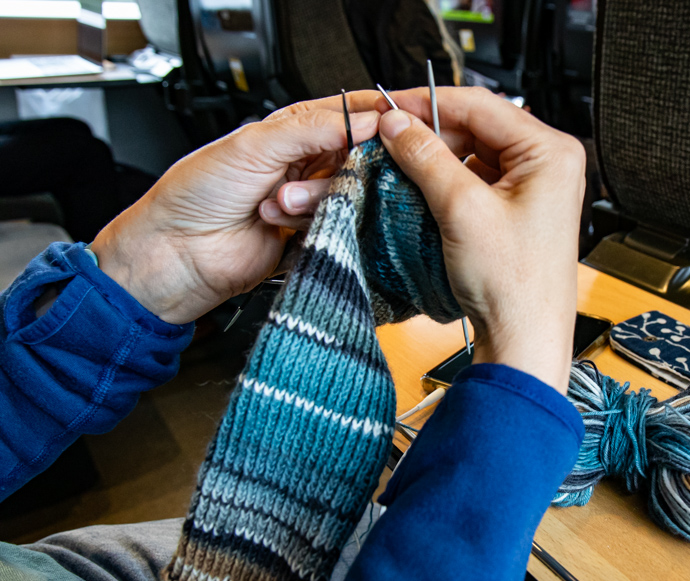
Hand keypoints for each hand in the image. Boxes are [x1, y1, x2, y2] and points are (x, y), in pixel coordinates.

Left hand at [89, 91, 381, 323]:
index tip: (404, 117)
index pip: (351, 112)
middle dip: (352, 162)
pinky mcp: (315, 234)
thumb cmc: (198, 193)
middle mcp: (308, 163)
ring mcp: (313, 200)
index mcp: (293, 130)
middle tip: (335, 170)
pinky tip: (282, 221)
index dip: (380, 112)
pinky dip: (317, 223)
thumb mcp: (255, 145)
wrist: (178, 253)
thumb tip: (366, 119)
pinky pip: (341, 225)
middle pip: (362, 154)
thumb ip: (314, 129)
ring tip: (277, 202)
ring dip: (316, 198)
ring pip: (352, 191)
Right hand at [376, 88, 584, 391]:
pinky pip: (477, 180)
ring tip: (399, 162)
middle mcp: (549, 165)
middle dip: (431, 132)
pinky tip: (421, 186)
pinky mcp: (519, 210)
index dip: (429, 102)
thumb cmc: (515, 285)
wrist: (524, 338)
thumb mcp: (461, 210)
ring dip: (436, 157)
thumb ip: (426, 158)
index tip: (390, 105)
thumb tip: (397, 125)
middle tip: (388, 136)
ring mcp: (535, 188)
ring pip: (474, 153)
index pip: (481, 106)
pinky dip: (446, 180)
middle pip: (478, 127)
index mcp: (551, 153)